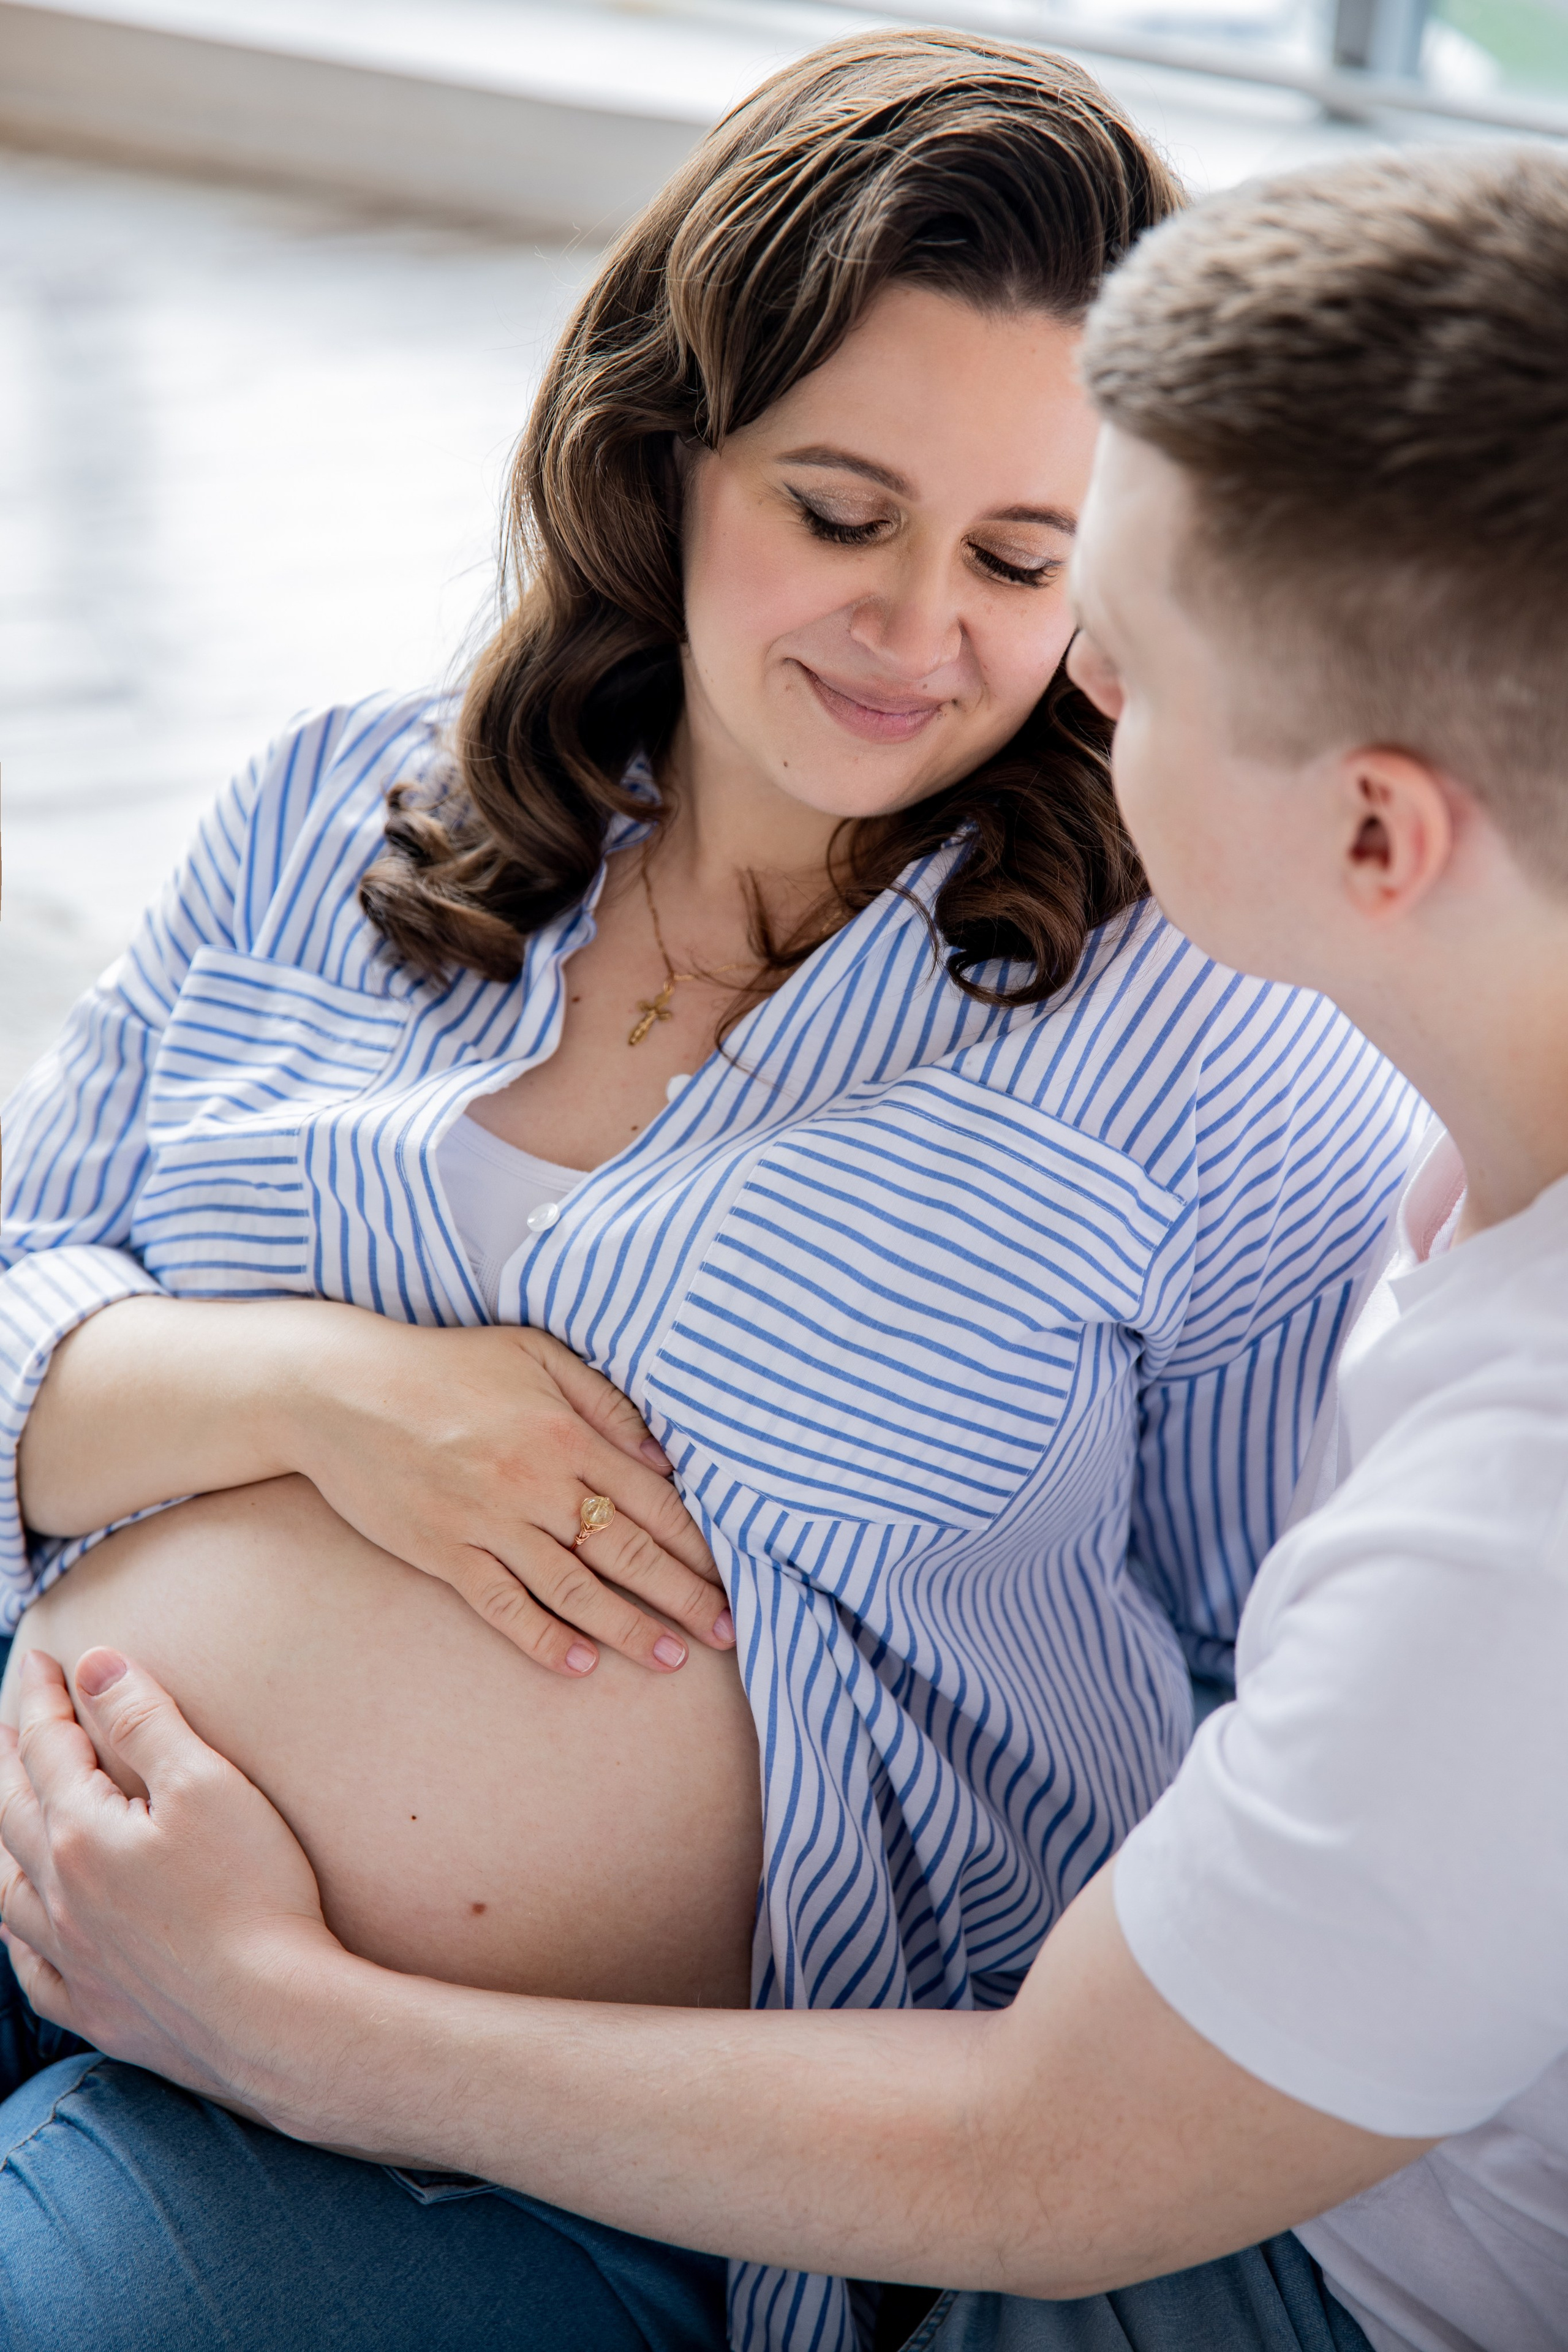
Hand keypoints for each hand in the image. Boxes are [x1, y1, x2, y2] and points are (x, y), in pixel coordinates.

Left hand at [0, 1649, 338, 2124]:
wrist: (273, 2017)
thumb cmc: (252, 1892)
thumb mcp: (206, 1784)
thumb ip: (143, 1720)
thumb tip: (92, 1663)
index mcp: (80, 1835)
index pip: (49, 1749)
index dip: (46, 1698)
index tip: (46, 1659)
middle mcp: (59, 1898)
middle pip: (12, 1813)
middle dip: (9, 1759)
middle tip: (11, 1721)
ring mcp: (75, 1961)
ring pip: (7, 1893)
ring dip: (1, 1842)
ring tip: (5, 1814)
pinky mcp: (99, 2012)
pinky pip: (33, 1974)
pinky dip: (18, 1942)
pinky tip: (22, 1932)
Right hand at [274, 1312, 731, 1678]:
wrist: (340, 1389)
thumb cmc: (444, 1364)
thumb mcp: (534, 1353)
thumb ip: (603, 1400)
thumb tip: (662, 1456)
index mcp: (565, 1432)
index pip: (650, 1499)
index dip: (697, 1544)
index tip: (732, 1577)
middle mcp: (535, 1481)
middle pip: (625, 1551)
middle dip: (683, 1596)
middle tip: (728, 1633)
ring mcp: (488, 1521)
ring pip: (574, 1588)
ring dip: (628, 1628)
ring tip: (671, 1659)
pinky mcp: (443, 1551)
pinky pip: (503, 1605)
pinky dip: (543, 1638)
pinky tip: (580, 1665)